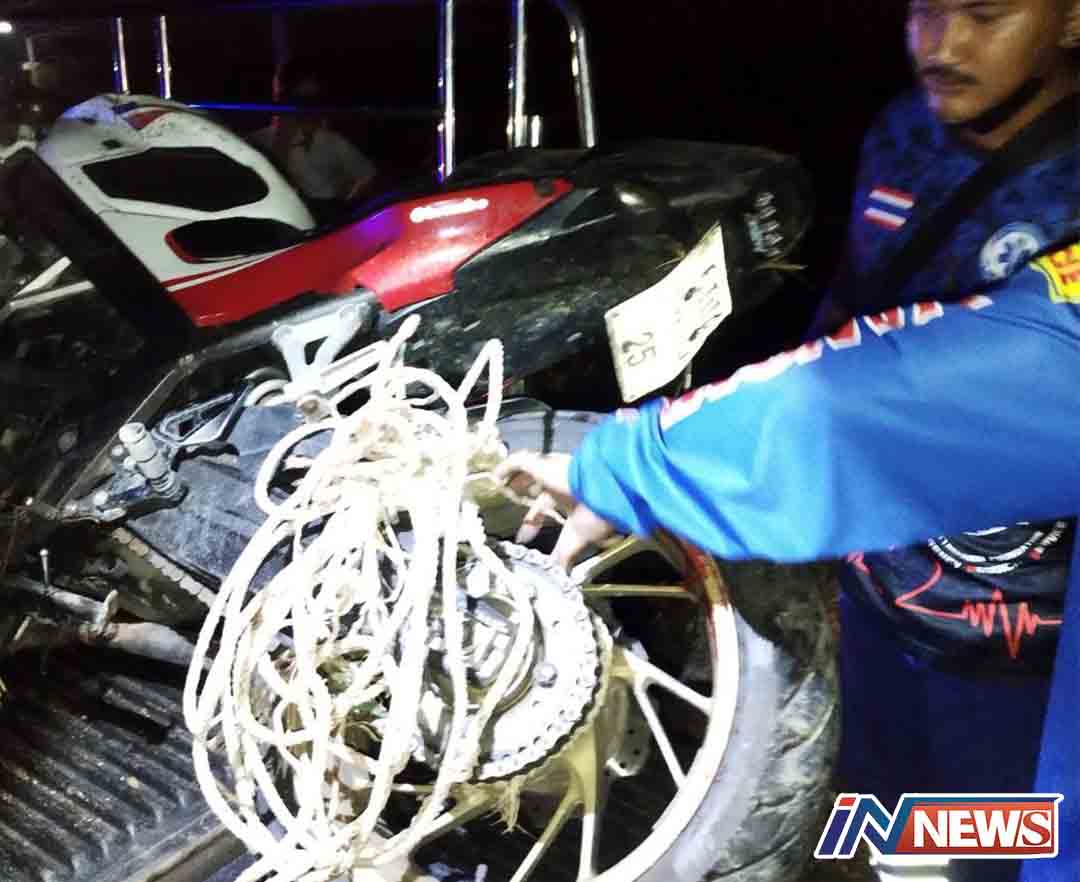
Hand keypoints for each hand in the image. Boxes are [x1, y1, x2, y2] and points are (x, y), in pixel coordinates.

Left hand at [494, 451, 615, 570]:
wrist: (605, 492)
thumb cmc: (598, 514)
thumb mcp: (574, 541)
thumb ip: (562, 557)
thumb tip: (558, 579)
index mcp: (572, 500)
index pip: (549, 509)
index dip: (534, 522)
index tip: (522, 538)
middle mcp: (562, 484)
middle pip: (539, 489)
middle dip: (524, 498)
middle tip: (512, 505)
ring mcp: (551, 472)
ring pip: (530, 470)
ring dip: (516, 480)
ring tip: (500, 484)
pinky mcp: (541, 464)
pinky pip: (518, 462)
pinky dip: (505, 468)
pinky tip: (495, 476)